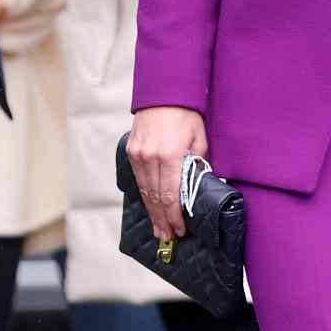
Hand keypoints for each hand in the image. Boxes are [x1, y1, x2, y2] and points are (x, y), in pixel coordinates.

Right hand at [127, 106, 207, 239]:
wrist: (163, 94)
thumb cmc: (186, 116)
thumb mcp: (199, 140)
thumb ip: (198, 164)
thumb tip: (198, 187)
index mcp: (170, 155)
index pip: (171, 195)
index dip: (175, 216)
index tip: (180, 229)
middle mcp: (150, 157)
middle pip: (156, 198)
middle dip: (163, 220)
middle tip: (168, 236)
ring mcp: (138, 155)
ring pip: (145, 191)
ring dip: (152, 212)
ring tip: (159, 229)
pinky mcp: (131, 152)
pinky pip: (138, 180)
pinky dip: (145, 196)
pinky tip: (150, 207)